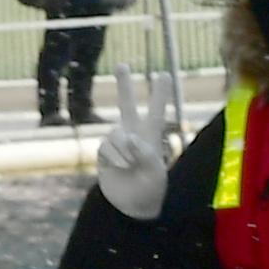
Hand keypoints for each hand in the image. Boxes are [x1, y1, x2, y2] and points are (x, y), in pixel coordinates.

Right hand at [92, 65, 170, 220]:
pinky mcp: (104, 151)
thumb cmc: (150, 188)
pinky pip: (107, 146)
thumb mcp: (155, 171)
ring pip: (116, 133)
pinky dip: (115, 157)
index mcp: (152, 135)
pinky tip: (120, 167)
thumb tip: (129, 137)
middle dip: (123, 84)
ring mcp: (117, 142)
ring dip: (123, 150)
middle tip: (122, 64)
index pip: (156, 110)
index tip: (164, 74)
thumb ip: (144, 152)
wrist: (131, 205)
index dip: (159, 93)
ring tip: (130, 165)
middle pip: (126, 104)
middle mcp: (133, 134)